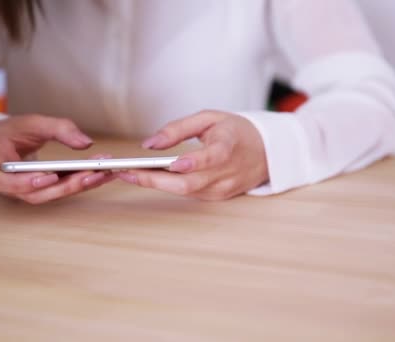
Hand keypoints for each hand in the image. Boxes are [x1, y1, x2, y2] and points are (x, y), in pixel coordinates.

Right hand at [0, 114, 114, 203]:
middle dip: (69, 184)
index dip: (30, 182)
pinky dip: (80, 182)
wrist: (0, 143)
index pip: (10, 183)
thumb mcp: (30, 123)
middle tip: (93, 173)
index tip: (50, 176)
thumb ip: (58, 129)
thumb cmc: (9, 133)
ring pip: (54, 194)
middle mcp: (11, 188)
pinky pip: (61, 189)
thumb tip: (86, 142)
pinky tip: (100, 173)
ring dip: (80, 185)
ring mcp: (27, 192)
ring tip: (103, 172)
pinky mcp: (42, 191)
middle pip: (39, 193)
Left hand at [118, 110, 268, 199]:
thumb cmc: (236, 131)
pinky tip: (150, 178)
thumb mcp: (210, 118)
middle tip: (127, 172)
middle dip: (155, 180)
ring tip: (130, 173)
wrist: (267, 153)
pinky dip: (168, 187)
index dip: (192, 163)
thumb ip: (178, 128)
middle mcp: (227, 173)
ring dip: (156, 184)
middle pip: (189, 184)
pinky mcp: (218, 197)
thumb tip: (149, 144)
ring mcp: (223, 189)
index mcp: (229, 147)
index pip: (212, 158)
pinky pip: (189, 194)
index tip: (172, 163)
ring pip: (185, 192)